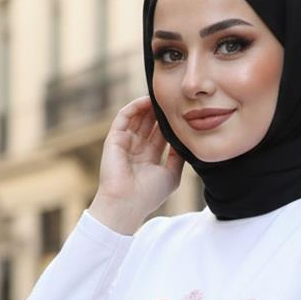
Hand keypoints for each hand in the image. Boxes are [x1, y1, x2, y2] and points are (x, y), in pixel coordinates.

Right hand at [92, 95, 184, 221]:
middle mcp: (137, 150)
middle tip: (174, 99)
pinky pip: (124, 116)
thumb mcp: (171, 175)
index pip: (160, 136)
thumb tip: (186, 140)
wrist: (126, 203)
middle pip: (150, 124)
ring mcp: (125, 143)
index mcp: (149, 159)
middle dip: (160, 112)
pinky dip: (134, 106)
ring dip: (149, 107)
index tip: (183, 113)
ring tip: (162, 96)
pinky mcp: (114, 138)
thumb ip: (178, 157)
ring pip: (137, 118)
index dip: (170, 124)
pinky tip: (147, 100)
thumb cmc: (149, 194)